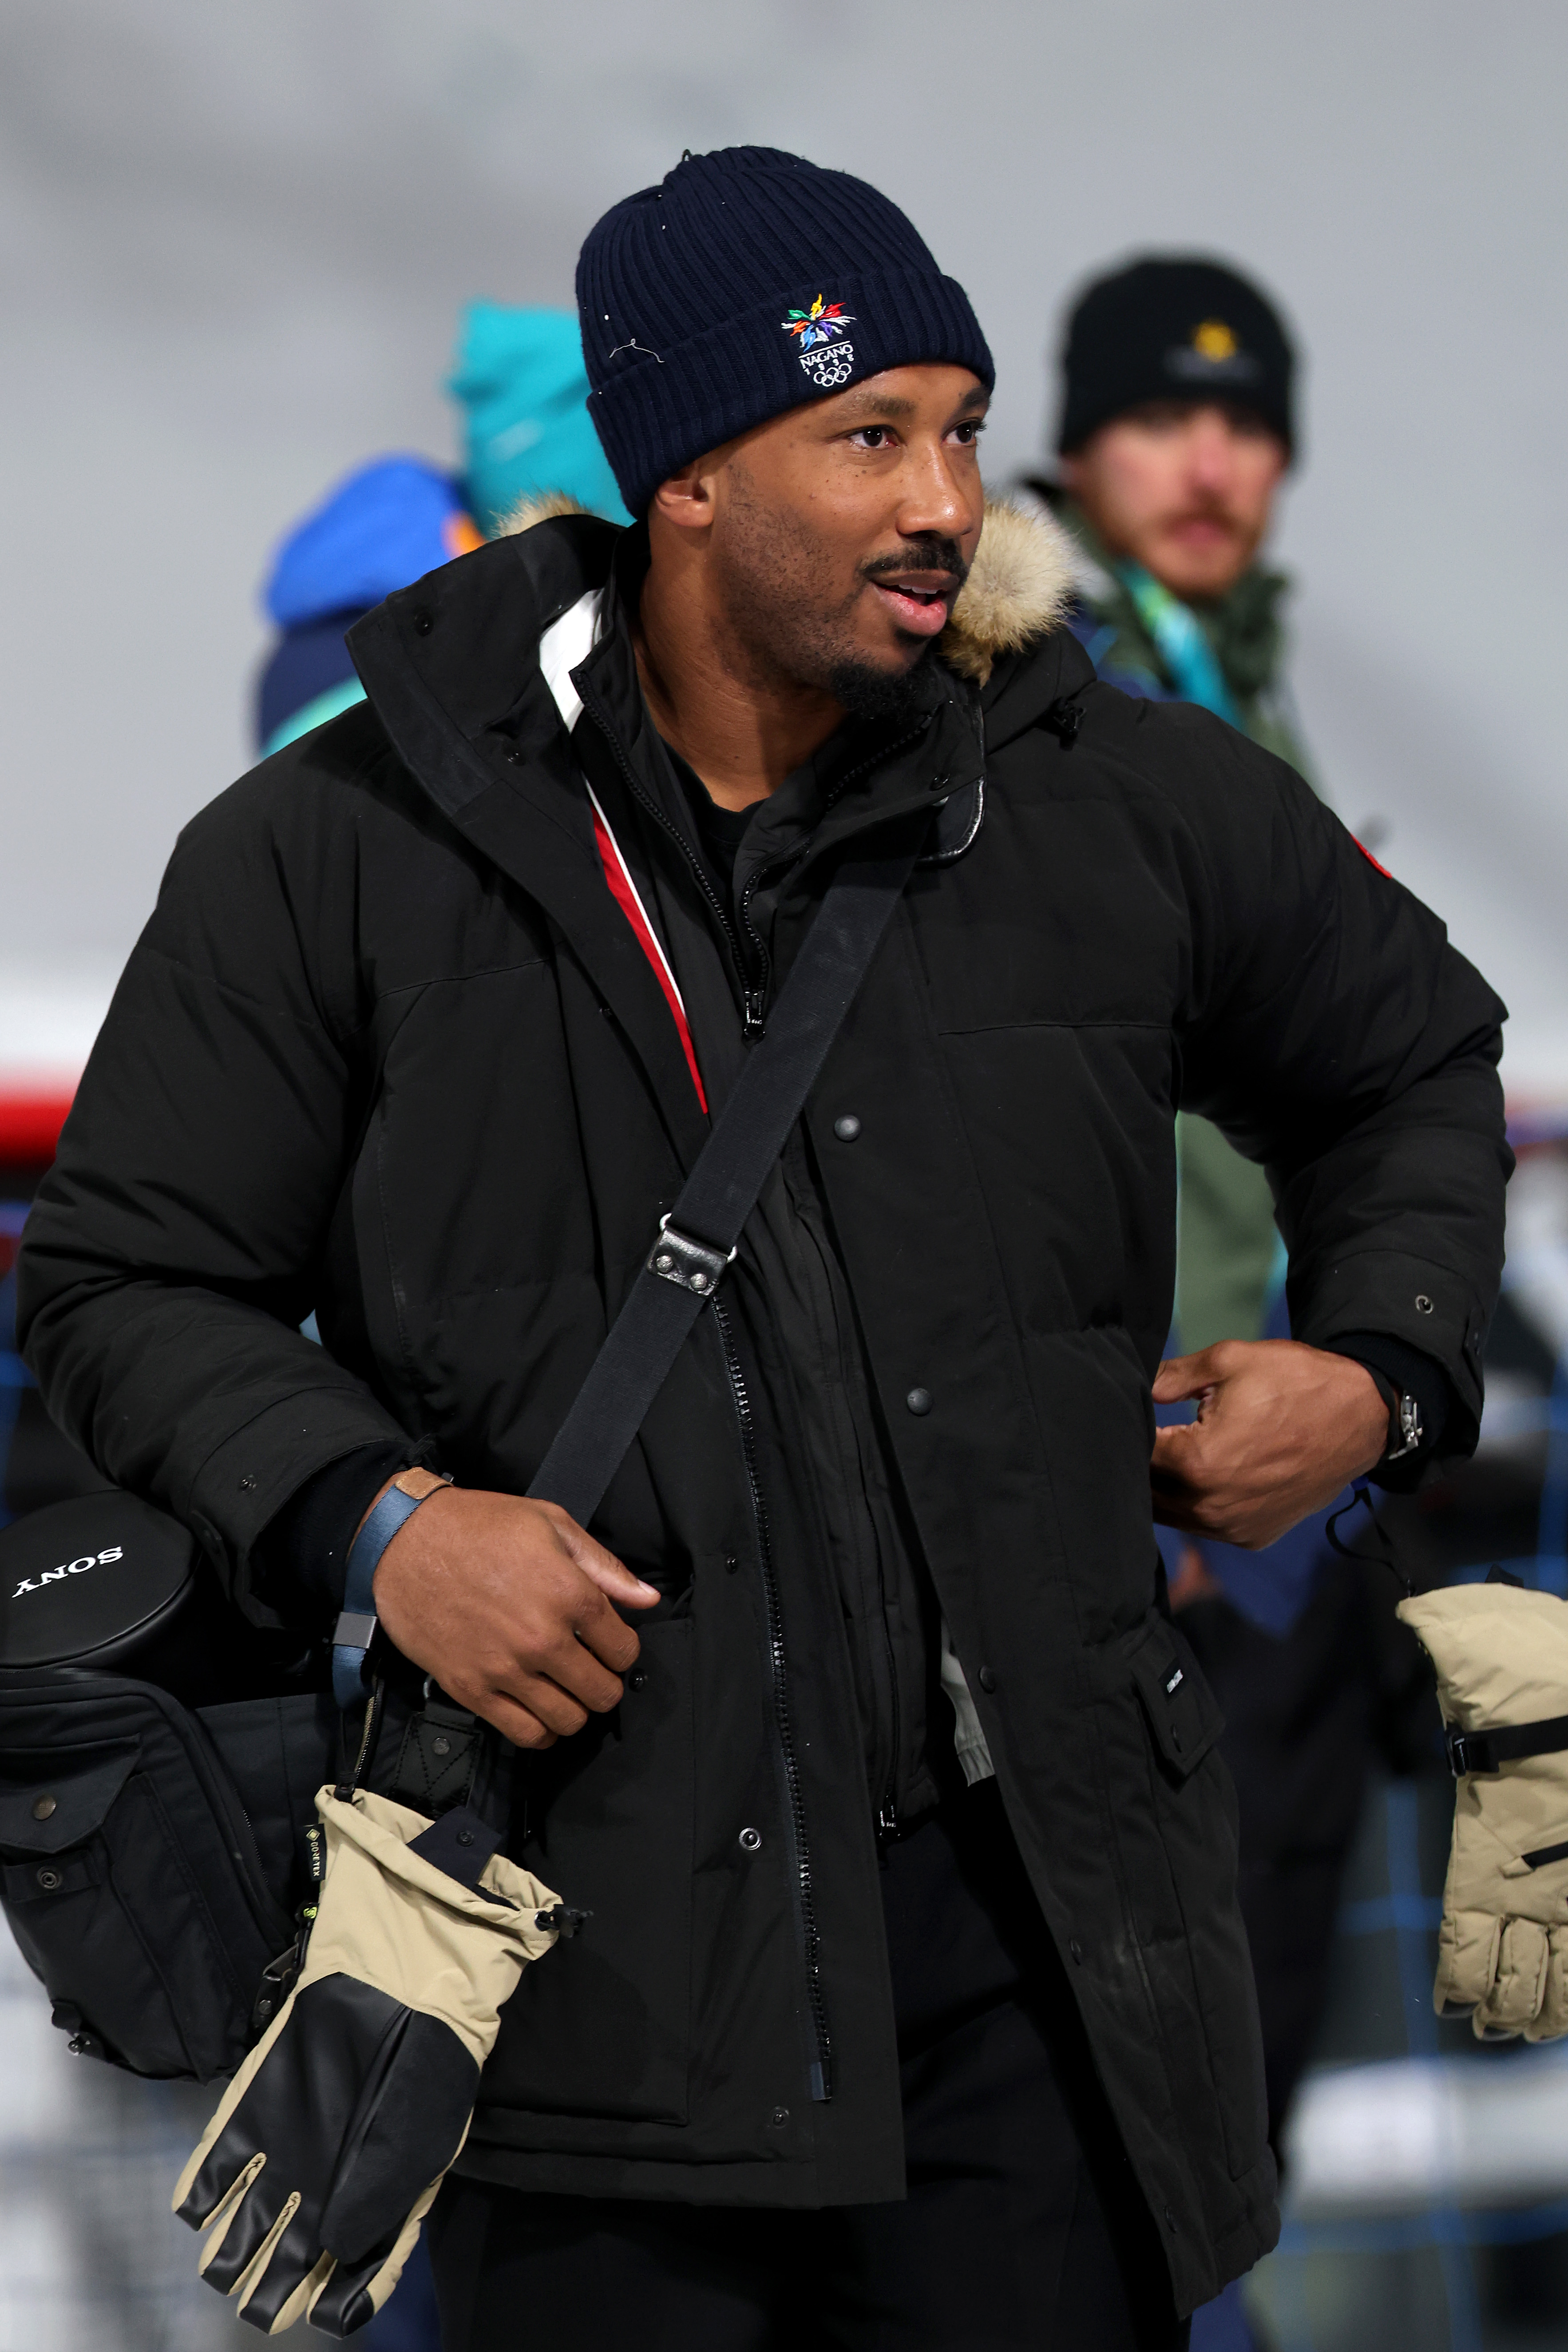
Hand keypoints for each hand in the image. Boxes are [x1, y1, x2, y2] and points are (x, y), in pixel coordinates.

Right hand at [370, 1487, 659, 1748]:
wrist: (405, 1541)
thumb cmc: (477, 1526)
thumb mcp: (550, 1523)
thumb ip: (604, 1566)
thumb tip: (646, 1598)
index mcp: (569, 1594)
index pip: (624, 1650)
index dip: (623, 1649)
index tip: (610, 1644)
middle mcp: (541, 1637)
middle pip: (602, 1692)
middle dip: (605, 1684)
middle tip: (593, 1670)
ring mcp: (505, 1668)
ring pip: (567, 1720)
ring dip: (576, 1711)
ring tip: (567, 1691)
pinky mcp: (471, 1688)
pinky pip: (523, 1734)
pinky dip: (542, 1733)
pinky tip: (541, 1714)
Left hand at [1151, 1339, 1386, 1549]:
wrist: (1362, 1417)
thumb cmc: (1297, 1382)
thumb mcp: (1230, 1360)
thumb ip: (1173, 1376)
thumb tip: (1138, 1385)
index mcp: (1197, 1463)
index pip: (1138, 1455)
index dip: (1128, 1432)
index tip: (1127, 1415)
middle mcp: (1210, 1507)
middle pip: (1147, 1491)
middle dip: (1142, 1464)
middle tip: (1150, 1435)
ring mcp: (1232, 1529)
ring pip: (1170, 1515)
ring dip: (1163, 1489)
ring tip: (1171, 1456)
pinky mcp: (1252, 1537)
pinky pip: (1204, 1527)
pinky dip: (1195, 1506)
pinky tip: (1202, 1478)